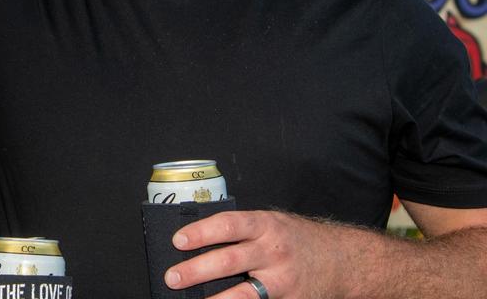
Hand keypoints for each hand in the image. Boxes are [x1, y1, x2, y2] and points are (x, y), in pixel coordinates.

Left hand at [165, 210, 353, 298]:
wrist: (342, 260)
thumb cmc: (296, 239)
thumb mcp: (271, 223)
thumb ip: (241, 231)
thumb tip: (198, 240)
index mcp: (265, 225)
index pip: (228, 225)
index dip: (201, 232)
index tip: (178, 241)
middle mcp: (273, 251)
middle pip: (230, 260)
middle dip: (196, 270)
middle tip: (173, 277)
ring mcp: (282, 280)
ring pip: (244, 293)